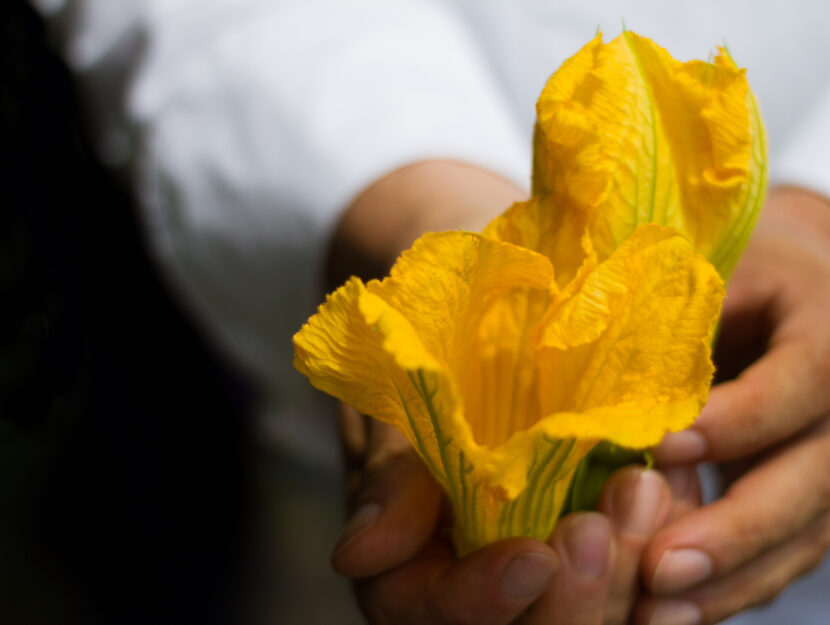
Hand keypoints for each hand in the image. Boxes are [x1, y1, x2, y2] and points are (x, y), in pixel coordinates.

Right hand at [333, 406, 698, 624]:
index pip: (439, 618)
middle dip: (581, 595)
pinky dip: (663, 561)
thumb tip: (357, 554)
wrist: (473, 379)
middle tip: (614, 509)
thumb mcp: (399, 432)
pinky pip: (638, 597)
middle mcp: (484, 604)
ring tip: (647, 486)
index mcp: (413, 584)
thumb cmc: (428, 406)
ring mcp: (545, 594)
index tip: (532, 556)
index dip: (481, 601)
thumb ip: (389, 487)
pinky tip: (676, 499)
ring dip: (630, 570)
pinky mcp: (599, 576)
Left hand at [639, 187, 829, 624]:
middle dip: (738, 527)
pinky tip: (682, 609)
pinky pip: (793, 549)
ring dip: (734, 576)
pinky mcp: (820, 494)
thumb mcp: (707, 269)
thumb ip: (666, 312)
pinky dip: (738, 582)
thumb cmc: (736, 269)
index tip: (664, 445)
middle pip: (815, 478)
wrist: (794, 287)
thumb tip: (580, 367)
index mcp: (829, 325)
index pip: (801, 382)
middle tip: (659, 568)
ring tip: (660, 611)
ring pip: (809, 530)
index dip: (738, 420)